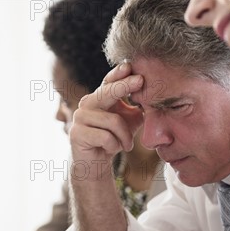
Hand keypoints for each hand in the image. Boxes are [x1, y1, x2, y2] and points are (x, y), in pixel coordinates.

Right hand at [70, 62, 143, 179]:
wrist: (96, 164)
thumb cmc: (114, 139)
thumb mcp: (130, 122)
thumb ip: (138, 108)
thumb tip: (153, 94)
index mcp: (99, 98)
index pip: (109, 82)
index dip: (119, 74)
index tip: (131, 66)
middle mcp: (87, 103)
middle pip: (107, 92)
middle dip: (124, 86)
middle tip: (140, 81)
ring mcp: (79, 118)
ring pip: (112, 121)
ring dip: (125, 137)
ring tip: (126, 145)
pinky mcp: (76, 134)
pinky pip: (106, 137)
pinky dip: (115, 146)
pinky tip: (112, 150)